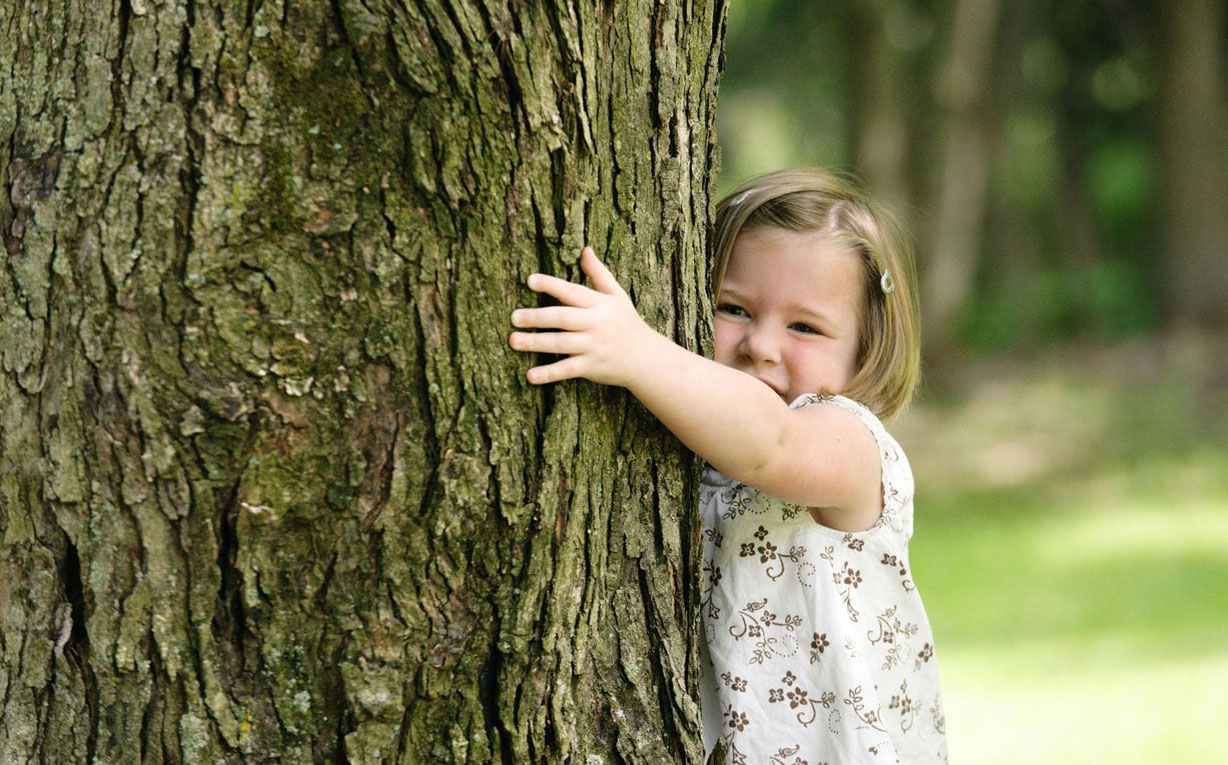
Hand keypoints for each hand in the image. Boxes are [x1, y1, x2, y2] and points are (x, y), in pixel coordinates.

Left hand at [509, 246, 657, 386]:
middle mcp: (597, 324)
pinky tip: (530, 376)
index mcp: (600, 304)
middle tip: (514, 317)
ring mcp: (594, 346)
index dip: (551, 285)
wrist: (646, 358)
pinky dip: (549, 374)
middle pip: (563, 318)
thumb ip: (598, 273)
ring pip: (561, 343)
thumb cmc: (626, 323)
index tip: (530, 280)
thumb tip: (585, 249)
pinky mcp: (592, 367)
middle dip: (537, 317)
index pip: (573, 292)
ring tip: (513, 341)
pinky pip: (567, 370)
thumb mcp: (617, 296)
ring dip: (536, 343)